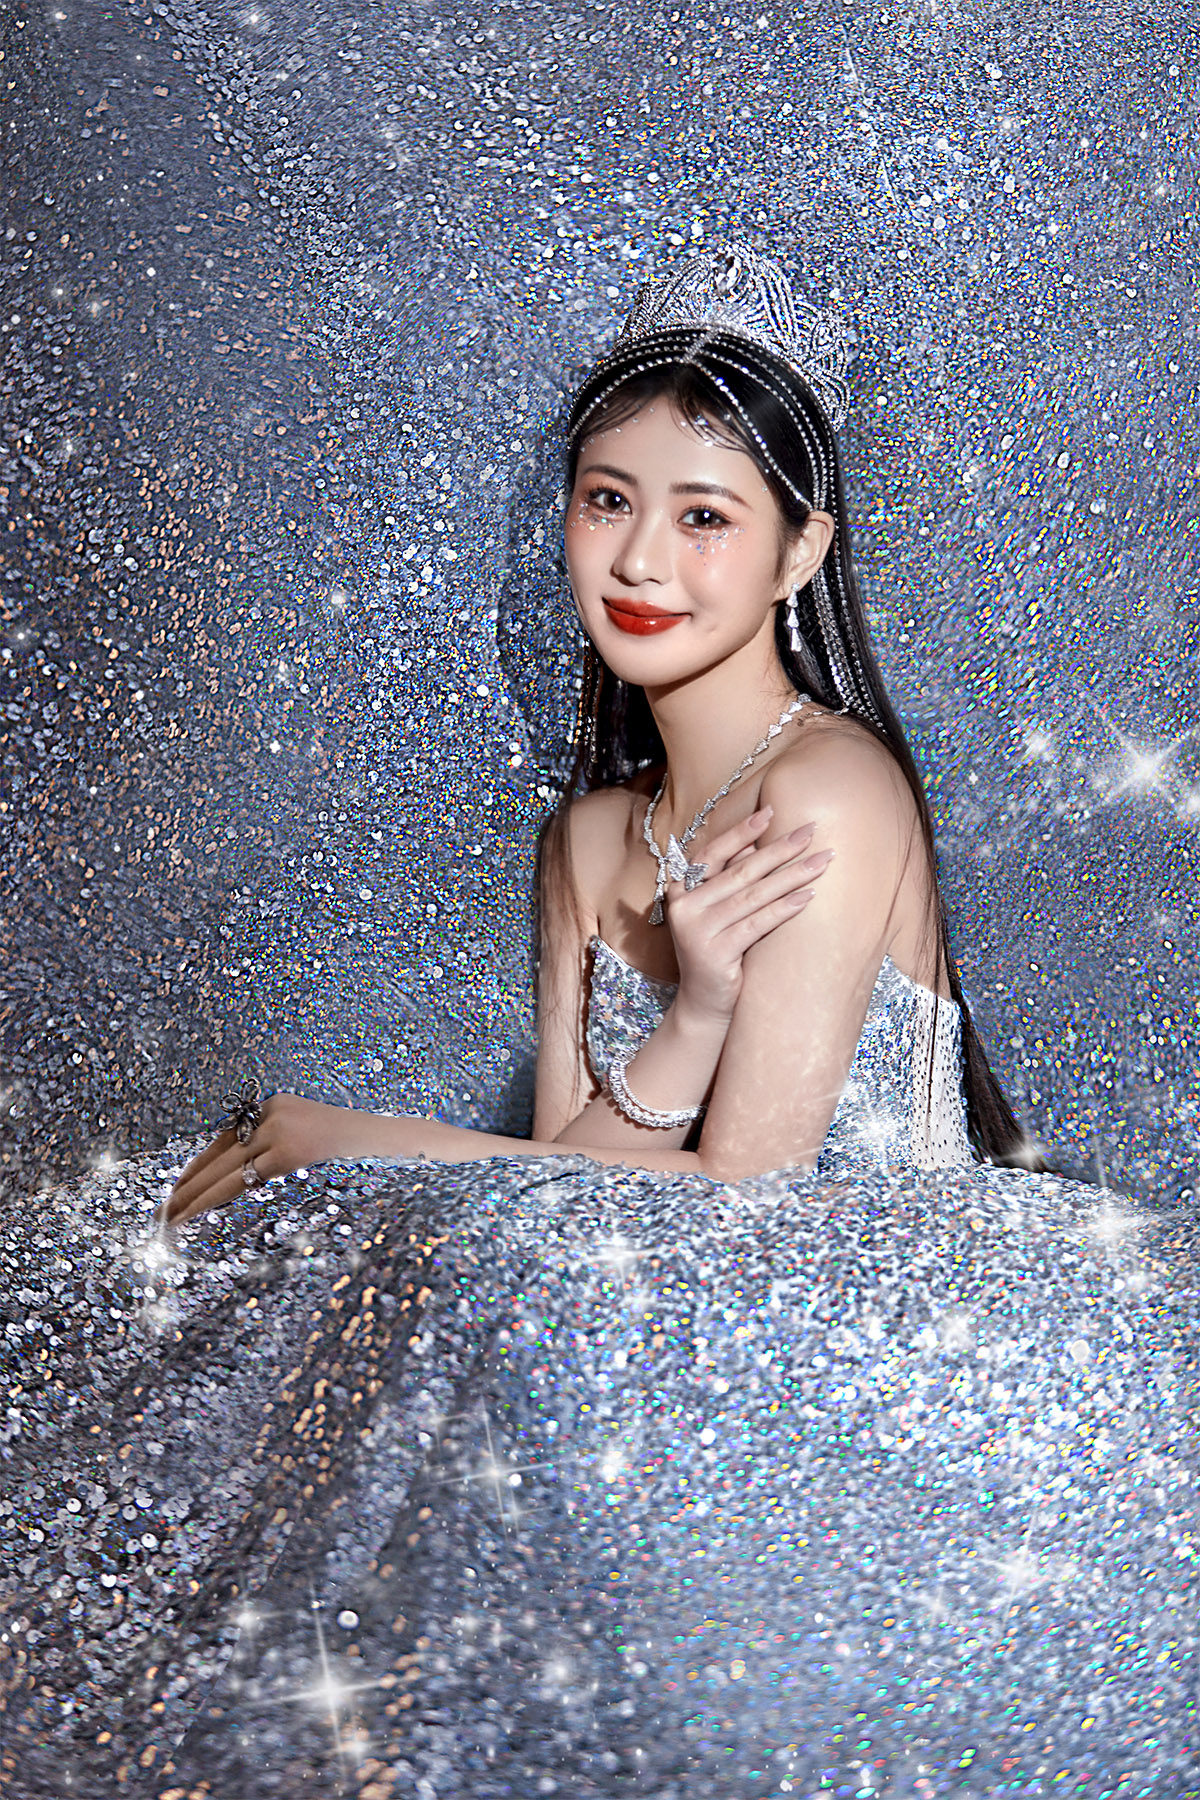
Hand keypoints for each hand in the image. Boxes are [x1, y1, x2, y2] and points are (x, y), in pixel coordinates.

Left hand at [164, 1092, 355, 1226]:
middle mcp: (273, 1111)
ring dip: (194, 1194)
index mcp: (275, 1104)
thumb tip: (244, 1175)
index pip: (226, 1139)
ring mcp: (280, 1129)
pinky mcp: (289, 1150)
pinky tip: (194, 1213)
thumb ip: (277, 1147)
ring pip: (225, 1167)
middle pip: (219, 1151)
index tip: (178, 1188)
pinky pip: (243, 1178)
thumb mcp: (309, 1137)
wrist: (384, 1140)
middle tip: (165, 1207)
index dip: (199, 1165)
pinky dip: (212, 1197)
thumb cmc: (352, 1147)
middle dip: (190, 1182)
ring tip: (171, 1216)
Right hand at [665, 806, 831, 1024]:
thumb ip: (728, 879)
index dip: (741, 832)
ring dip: (791, 875)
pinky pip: (758, 923)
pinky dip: (785, 908)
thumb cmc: (717, 951)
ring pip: (753, 895)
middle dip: (779, 849)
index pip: (713, 853)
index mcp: (680, 891)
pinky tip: (808, 896)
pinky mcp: (715, 953)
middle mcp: (684, 907)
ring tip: (822, 861)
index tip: (771, 812)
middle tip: (811, 831)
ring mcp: (697, 931)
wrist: (705, 1003)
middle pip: (740, 872)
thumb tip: (754, 841)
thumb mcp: (717, 912)